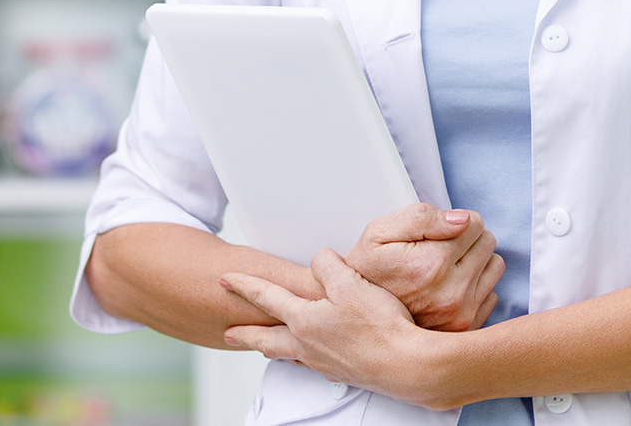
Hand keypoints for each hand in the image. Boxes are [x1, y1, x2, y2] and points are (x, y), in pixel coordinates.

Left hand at [222, 250, 436, 405]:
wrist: (404, 364)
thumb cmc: (378, 326)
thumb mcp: (350, 281)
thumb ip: (327, 265)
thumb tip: (318, 261)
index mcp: (304, 321)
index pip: (267, 298)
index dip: (245, 286)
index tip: (226, 280)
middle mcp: (308, 344)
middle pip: (267, 337)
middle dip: (246, 333)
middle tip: (229, 333)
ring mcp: (323, 361)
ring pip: (287, 353)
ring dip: (270, 347)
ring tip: (263, 346)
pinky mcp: (341, 370)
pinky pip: (309, 362)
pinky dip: (299, 356)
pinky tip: (308, 355)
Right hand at [345, 203, 503, 331]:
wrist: (355, 319)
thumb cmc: (366, 271)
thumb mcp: (379, 233)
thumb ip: (421, 218)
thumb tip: (462, 219)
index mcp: (431, 265)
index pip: (475, 223)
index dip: (456, 221)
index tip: (439, 232)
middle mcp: (450, 293)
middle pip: (487, 242)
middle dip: (467, 239)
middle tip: (440, 248)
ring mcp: (460, 315)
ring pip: (494, 266)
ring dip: (475, 262)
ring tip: (446, 268)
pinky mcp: (466, 329)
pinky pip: (491, 294)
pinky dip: (476, 288)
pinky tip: (450, 289)